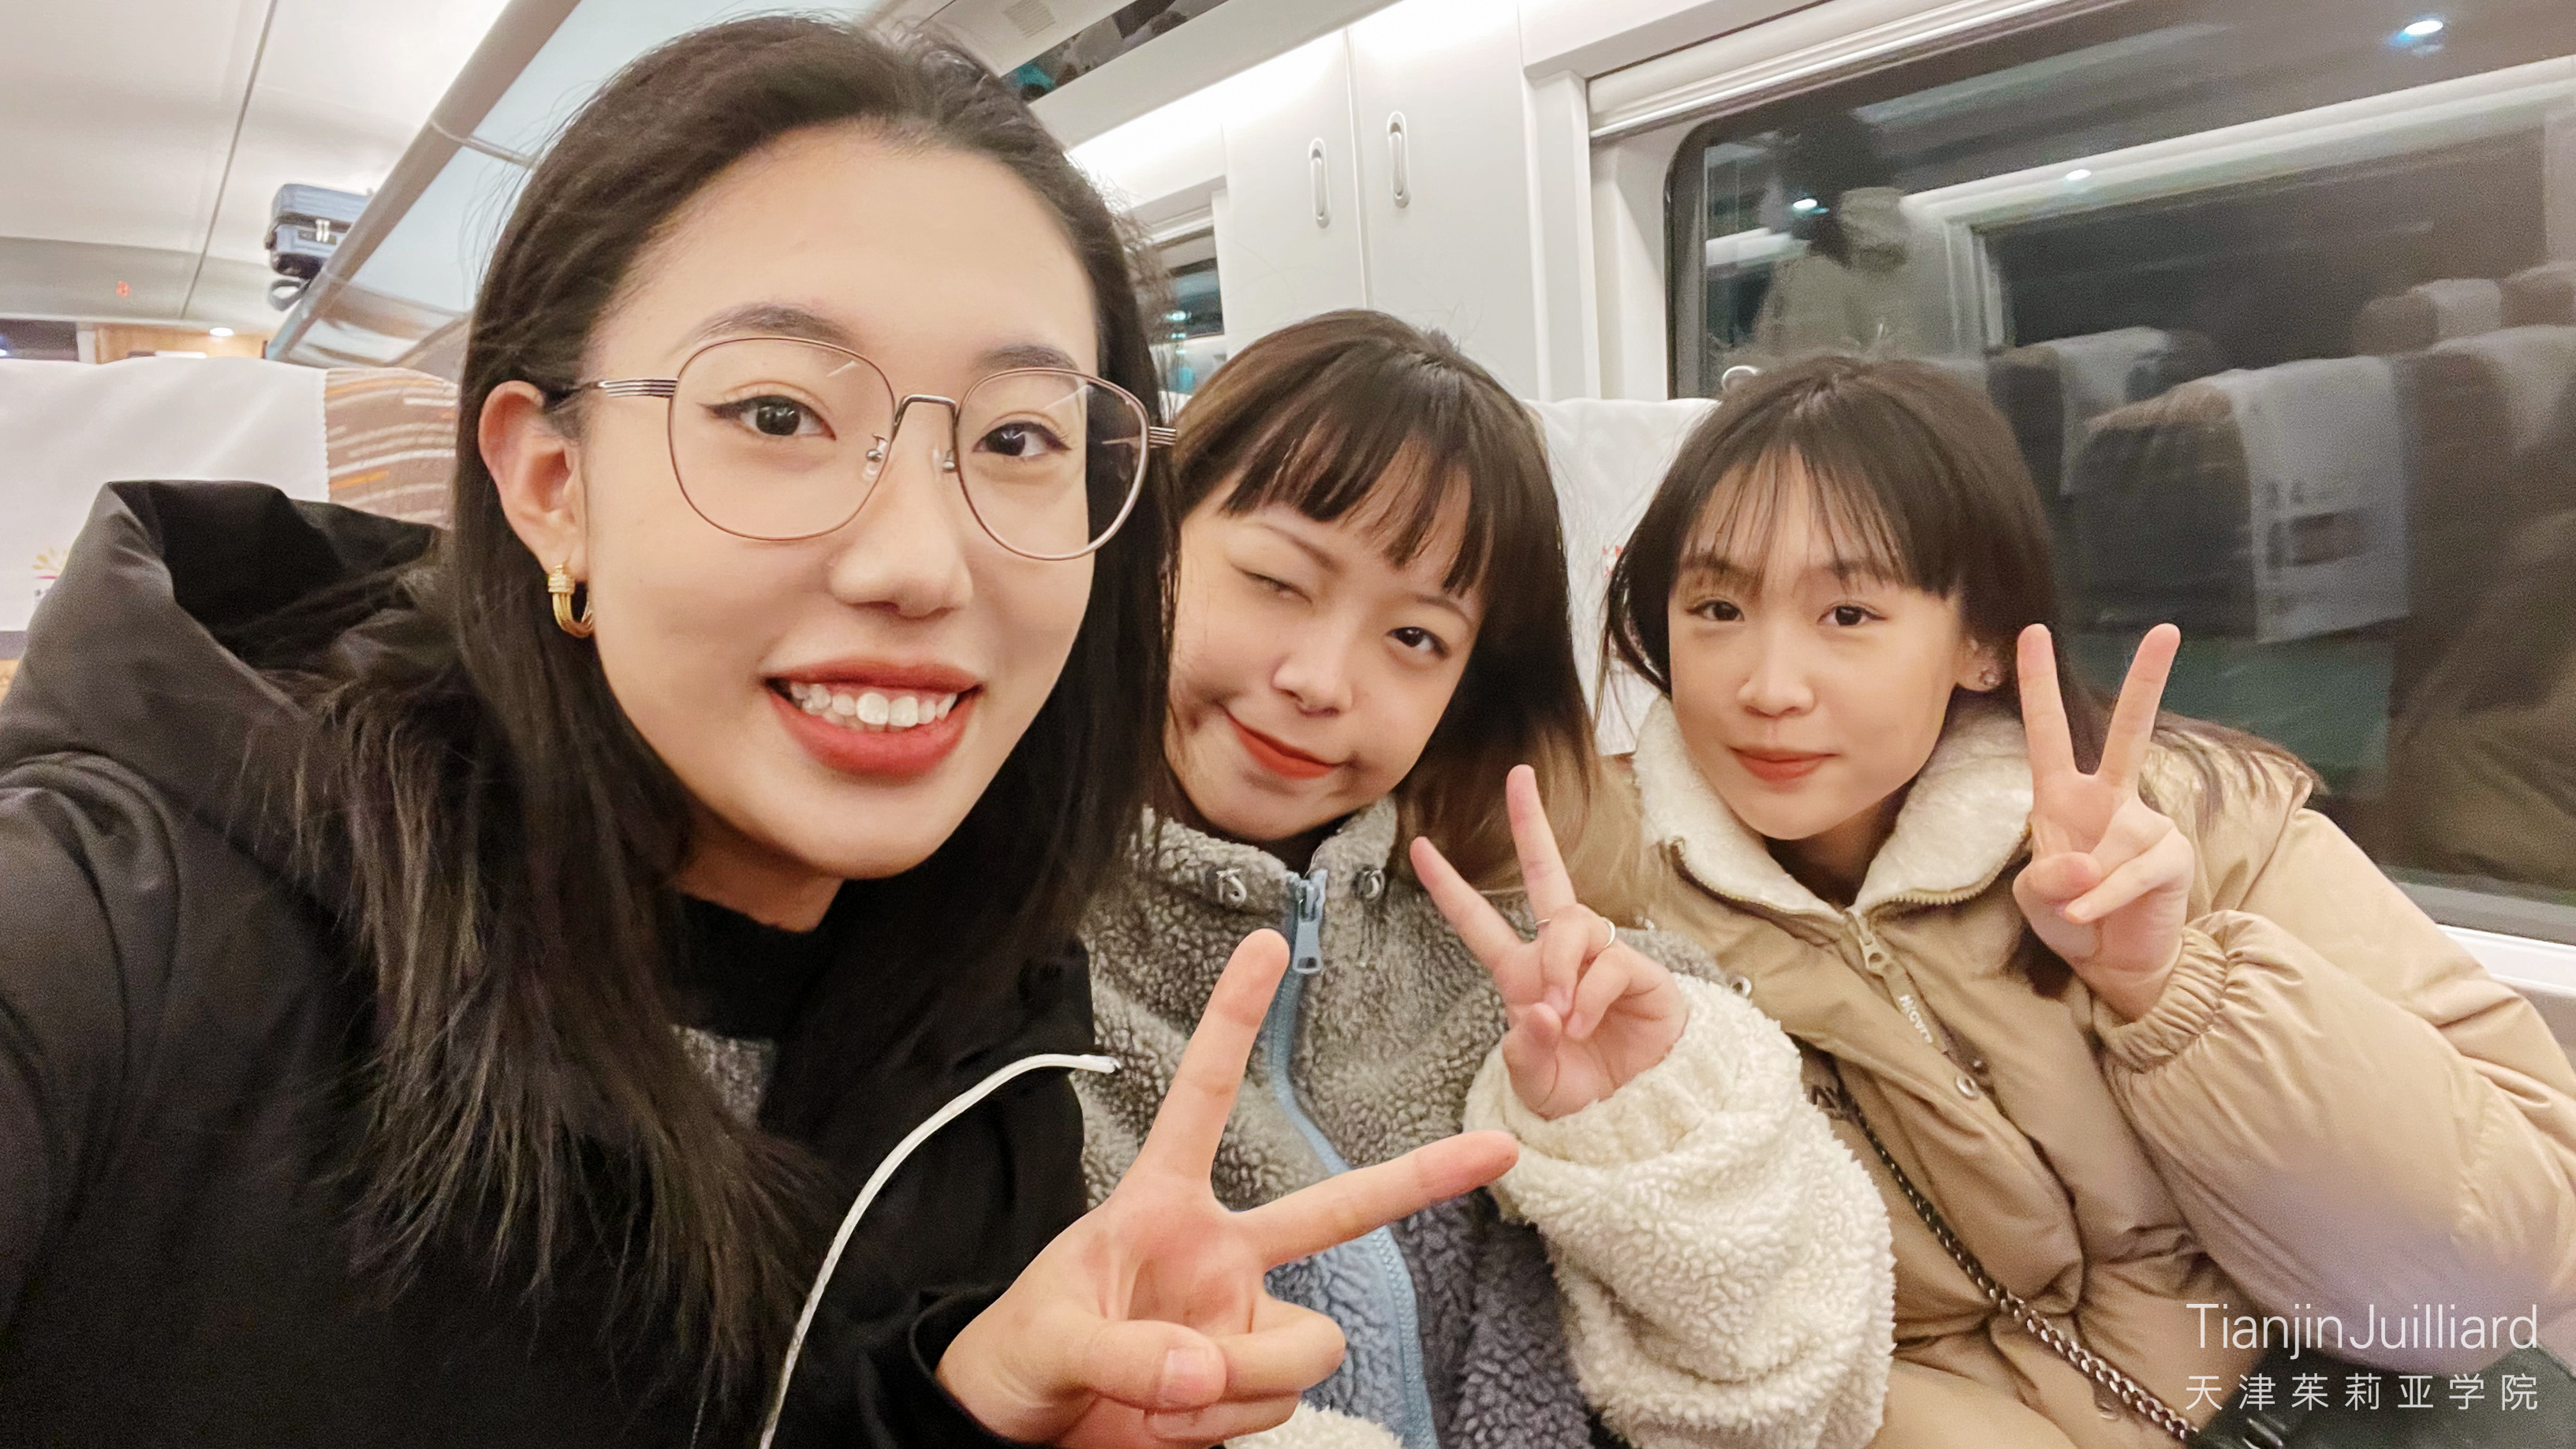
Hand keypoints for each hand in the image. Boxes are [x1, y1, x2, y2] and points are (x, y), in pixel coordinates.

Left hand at [937, 930, 1516, 1446]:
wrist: (1023, 1437)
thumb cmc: (1019, 1360)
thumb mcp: (1050, 1339)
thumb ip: (1128, 1353)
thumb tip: (1209, 1371)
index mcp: (1158, 1206)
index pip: (1200, 1099)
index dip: (1234, 1020)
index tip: (1270, 941)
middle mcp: (1219, 1253)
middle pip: (1333, 1211)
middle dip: (1418, 1179)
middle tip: (1497, 1148)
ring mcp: (1242, 1319)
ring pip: (1304, 1346)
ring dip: (1239, 1383)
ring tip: (1159, 1402)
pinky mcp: (1252, 1383)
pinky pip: (1278, 1401)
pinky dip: (1225, 1423)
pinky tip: (1173, 1424)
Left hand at [1413, 764, 1688, 1119]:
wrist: (1635, 1112)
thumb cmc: (1579, 1091)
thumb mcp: (1535, 1083)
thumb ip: (1527, 1053)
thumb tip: (1542, 1011)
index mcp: (1522, 974)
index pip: (1479, 922)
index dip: (1450, 887)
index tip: (1420, 845)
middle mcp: (1560, 955)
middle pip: (1547, 876)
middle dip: (1531, 824)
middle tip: (1519, 776)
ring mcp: (1602, 957)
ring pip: (1572, 924)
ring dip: (1561, 966)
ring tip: (1564, 1017)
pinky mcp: (1640, 971)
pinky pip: (1608, 962)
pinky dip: (1590, 993)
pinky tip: (1585, 1022)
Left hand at [2011, 623, 2194, 1022]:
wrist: (2113, 962)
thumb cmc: (2070, 917)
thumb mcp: (2034, 896)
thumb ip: (2045, 877)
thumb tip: (2086, 864)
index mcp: (2063, 795)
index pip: (2048, 732)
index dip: (2038, 685)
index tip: (2032, 632)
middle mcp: (2109, 798)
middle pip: (2128, 732)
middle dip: (2147, 682)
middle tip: (2165, 630)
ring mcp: (2146, 823)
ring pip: (2110, 843)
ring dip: (2087, 887)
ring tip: (2082, 911)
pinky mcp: (2173, 856)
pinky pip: (2130, 874)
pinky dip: (2103, 901)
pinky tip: (2087, 916)